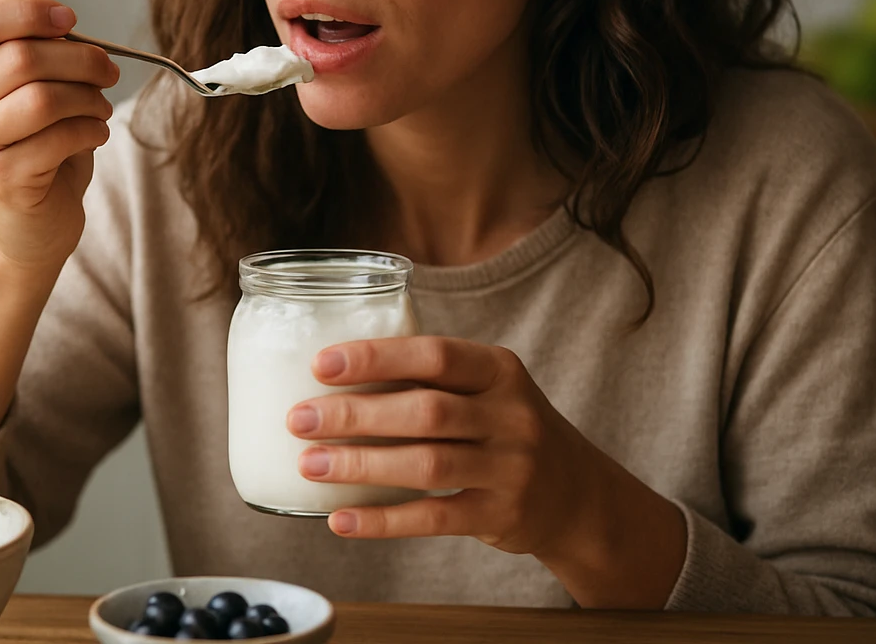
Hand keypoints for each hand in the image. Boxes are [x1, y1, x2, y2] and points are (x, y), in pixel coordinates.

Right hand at [0, 0, 118, 270]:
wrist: (30, 221)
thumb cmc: (30, 142)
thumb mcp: (26, 79)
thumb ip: (16, 28)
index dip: (27, 12)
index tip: (69, 18)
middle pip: (18, 59)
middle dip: (78, 58)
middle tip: (107, 69)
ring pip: (41, 99)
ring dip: (88, 97)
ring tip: (100, 106)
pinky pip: (58, 138)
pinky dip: (90, 130)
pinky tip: (93, 134)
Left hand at [286, 336, 685, 607]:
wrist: (576, 494)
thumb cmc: (505, 429)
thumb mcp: (488, 389)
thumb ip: (430, 378)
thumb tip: (330, 374)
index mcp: (500, 369)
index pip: (435, 355)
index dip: (377, 358)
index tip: (322, 364)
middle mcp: (511, 416)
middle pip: (425, 411)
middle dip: (355, 415)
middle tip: (300, 418)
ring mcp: (510, 469)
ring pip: (426, 465)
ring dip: (361, 465)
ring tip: (309, 465)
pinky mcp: (501, 516)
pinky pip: (434, 518)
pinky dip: (384, 520)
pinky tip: (342, 520)